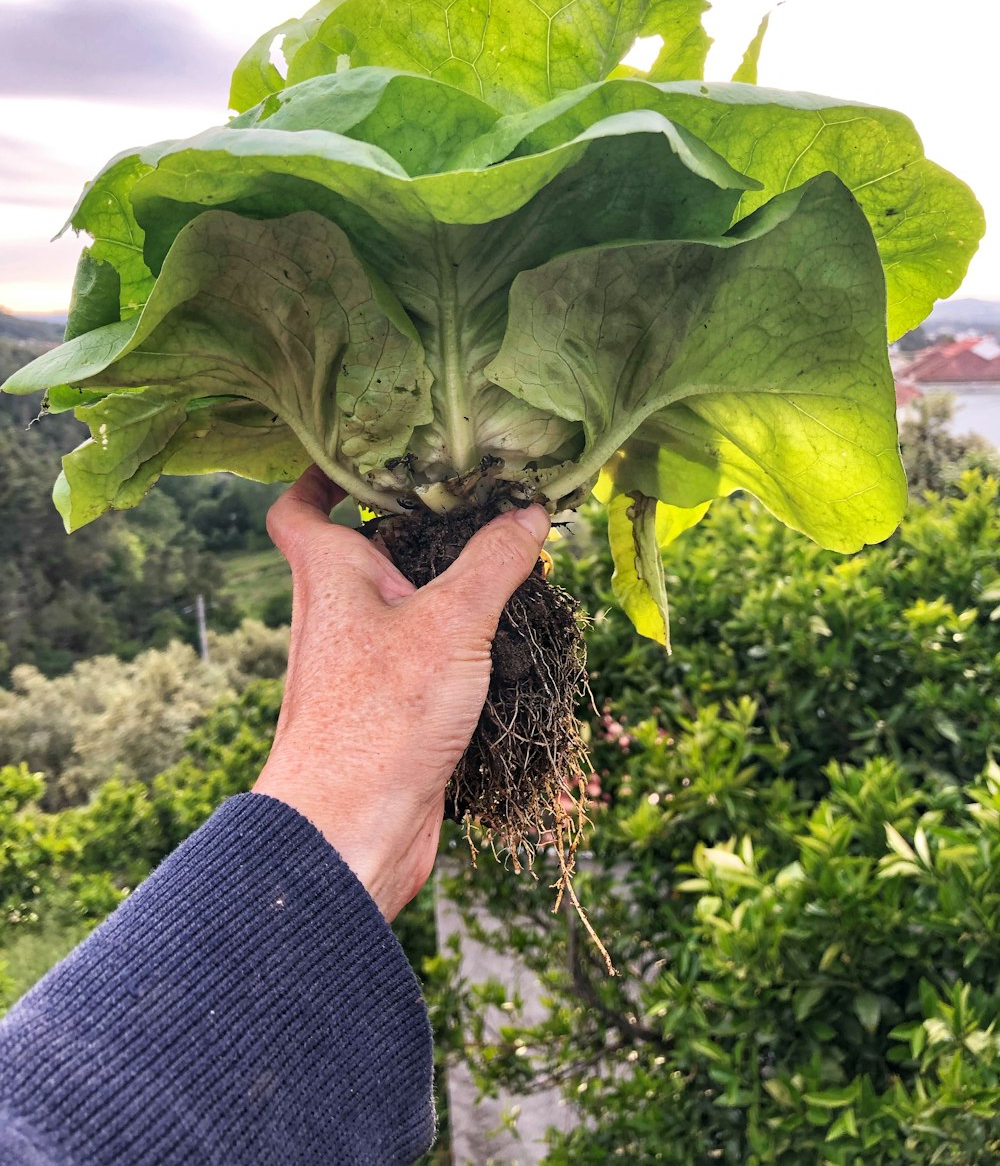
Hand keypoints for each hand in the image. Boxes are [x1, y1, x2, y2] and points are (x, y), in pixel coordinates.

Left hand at [252, 466, 549, 919]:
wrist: (348, 834)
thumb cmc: (379, 720)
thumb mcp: (450, 624)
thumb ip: (493, 561)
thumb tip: (530, 510)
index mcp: (328, 576)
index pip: (299, 505)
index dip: (324, 470)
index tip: (369, 447)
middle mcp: (336, 613)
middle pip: (364, 545)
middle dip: (415, 519)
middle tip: (473, 493)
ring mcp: (359, 663)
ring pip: (399, 601)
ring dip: (444, 579)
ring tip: (506, 552)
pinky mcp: (387, 706)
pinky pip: (420, 651)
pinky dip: (455, 634)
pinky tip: (505, 630)